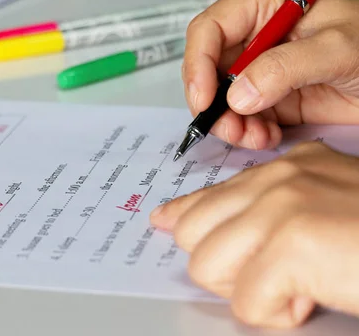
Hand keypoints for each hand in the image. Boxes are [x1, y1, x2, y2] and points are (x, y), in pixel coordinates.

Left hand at [150, 141, 358, 327]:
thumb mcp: (318, 207)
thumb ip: (261, 209)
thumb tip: (181, 220)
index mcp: (285, 171)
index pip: (206, 195)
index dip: (184, 216)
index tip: (165, 222)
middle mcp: (277, 180)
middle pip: (193, 234)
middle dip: (225, 266)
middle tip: (274, 271)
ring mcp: (282, 208)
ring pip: (208, 267)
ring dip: (251, 290)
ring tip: (298, 283)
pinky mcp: (293, 244)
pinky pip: (247, 302)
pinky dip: (280, 314)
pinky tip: (314, 297)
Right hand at [183, 0, 358, 149]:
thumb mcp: (337, 48)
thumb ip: (285, 68)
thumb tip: (238, 95)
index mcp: (263, 6)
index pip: (209, 30)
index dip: (198, 64)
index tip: (204, 98)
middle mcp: (254, 37)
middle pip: (206, 68)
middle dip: (212, 102)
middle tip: (228, 126)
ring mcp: (258, 70)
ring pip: (219, 99)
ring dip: (229, 123)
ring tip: (253, 136)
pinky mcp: (267, 97)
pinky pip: (239, 118)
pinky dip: (246, 133)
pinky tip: (266, 136)